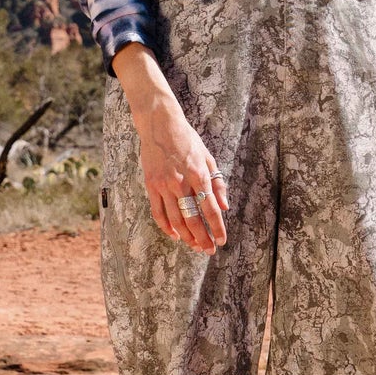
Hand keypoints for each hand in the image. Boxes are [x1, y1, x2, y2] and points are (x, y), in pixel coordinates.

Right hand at [112, 44, 228, 252]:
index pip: (210, 208)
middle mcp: (181, 182)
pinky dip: (166, 227)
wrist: (159, 124)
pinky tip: (175, 235)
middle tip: (209, 250)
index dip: (217, 228)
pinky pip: (158, 212)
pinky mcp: (151, 185)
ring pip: (175, 219)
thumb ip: (217, 183)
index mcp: (199, 174)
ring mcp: (163, 185)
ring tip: (194, 247)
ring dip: (186, 236)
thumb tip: (224, 207)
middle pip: (193, 218)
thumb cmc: (187, 139)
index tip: (222, 240)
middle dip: (202, 238)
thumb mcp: (208, 157)